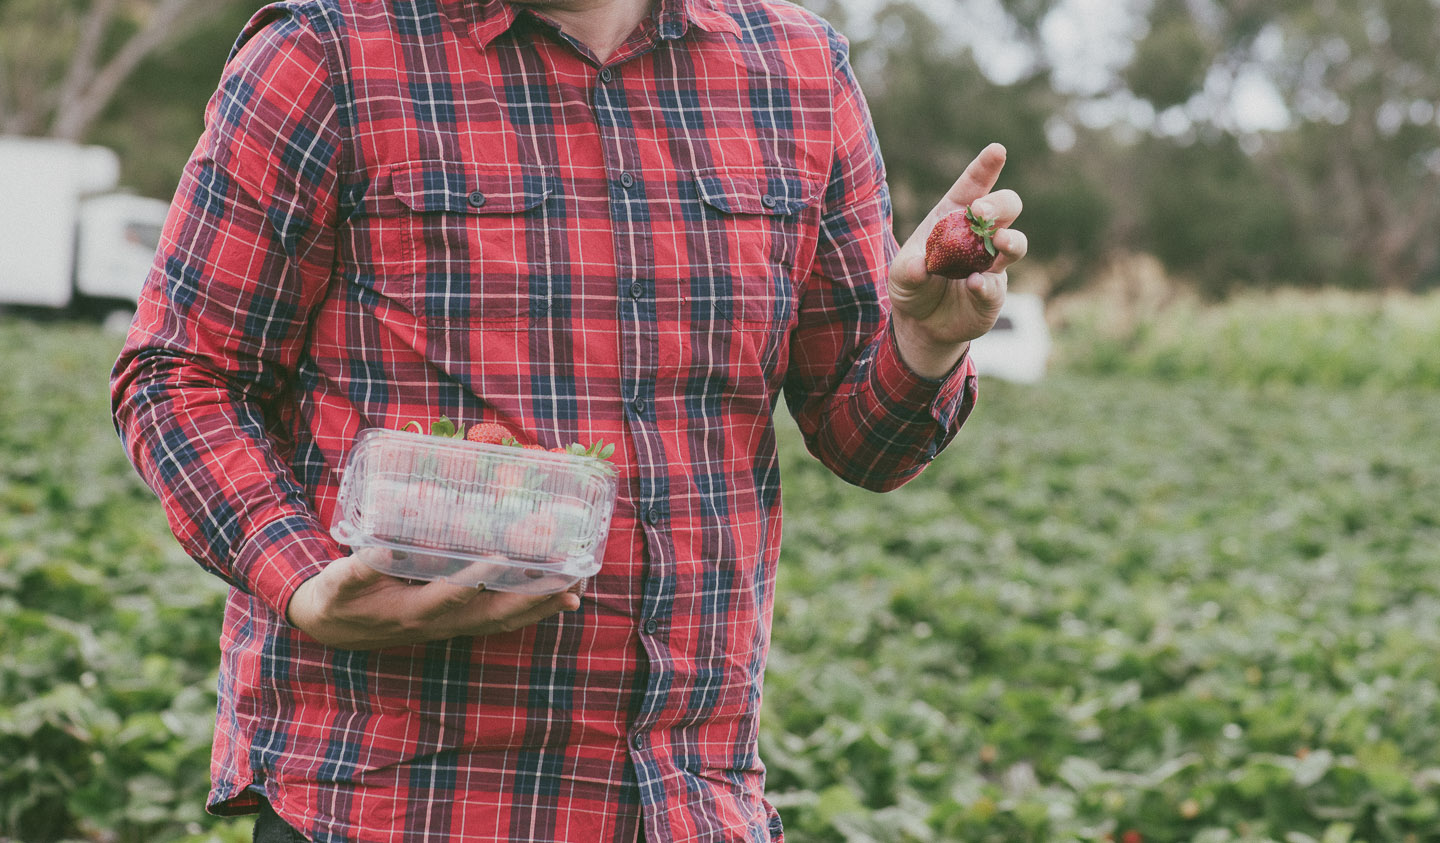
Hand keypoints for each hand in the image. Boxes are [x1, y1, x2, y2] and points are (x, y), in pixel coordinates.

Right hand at [285, 549, 581, 648]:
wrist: (334, 629)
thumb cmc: (337, 598)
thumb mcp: (339, 584)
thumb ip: (359, 568)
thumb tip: (382, 548)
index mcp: (410, 611)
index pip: (448, 597)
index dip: (473, 580)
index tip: (499, 558)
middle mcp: (439, 625)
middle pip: (491, 616)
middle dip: (529, 599)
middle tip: (565, 581)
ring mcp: (451, 627)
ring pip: (501, 621)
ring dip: (538, 607)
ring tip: (574, 591)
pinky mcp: (457, 623)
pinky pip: (499, 620)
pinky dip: (529, 610)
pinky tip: (556, 600)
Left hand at [887, 143, 1028, 377]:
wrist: (922, 323)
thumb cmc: (913, 285)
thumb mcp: (900, 275)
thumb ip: (907, 269)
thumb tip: (921, 266)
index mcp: (953, 217)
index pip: (974, 185)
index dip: (986, 167)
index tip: (997, 150)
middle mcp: (979, 234)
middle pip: (1006, 207)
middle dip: (999, 204)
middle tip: (980, 212)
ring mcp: (992, 263)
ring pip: (1016, 242)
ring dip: (1010, 240)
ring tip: (997, 243)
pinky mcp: (994, 292)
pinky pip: (996, 285)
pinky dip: (986, 284)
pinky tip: (972, 284)